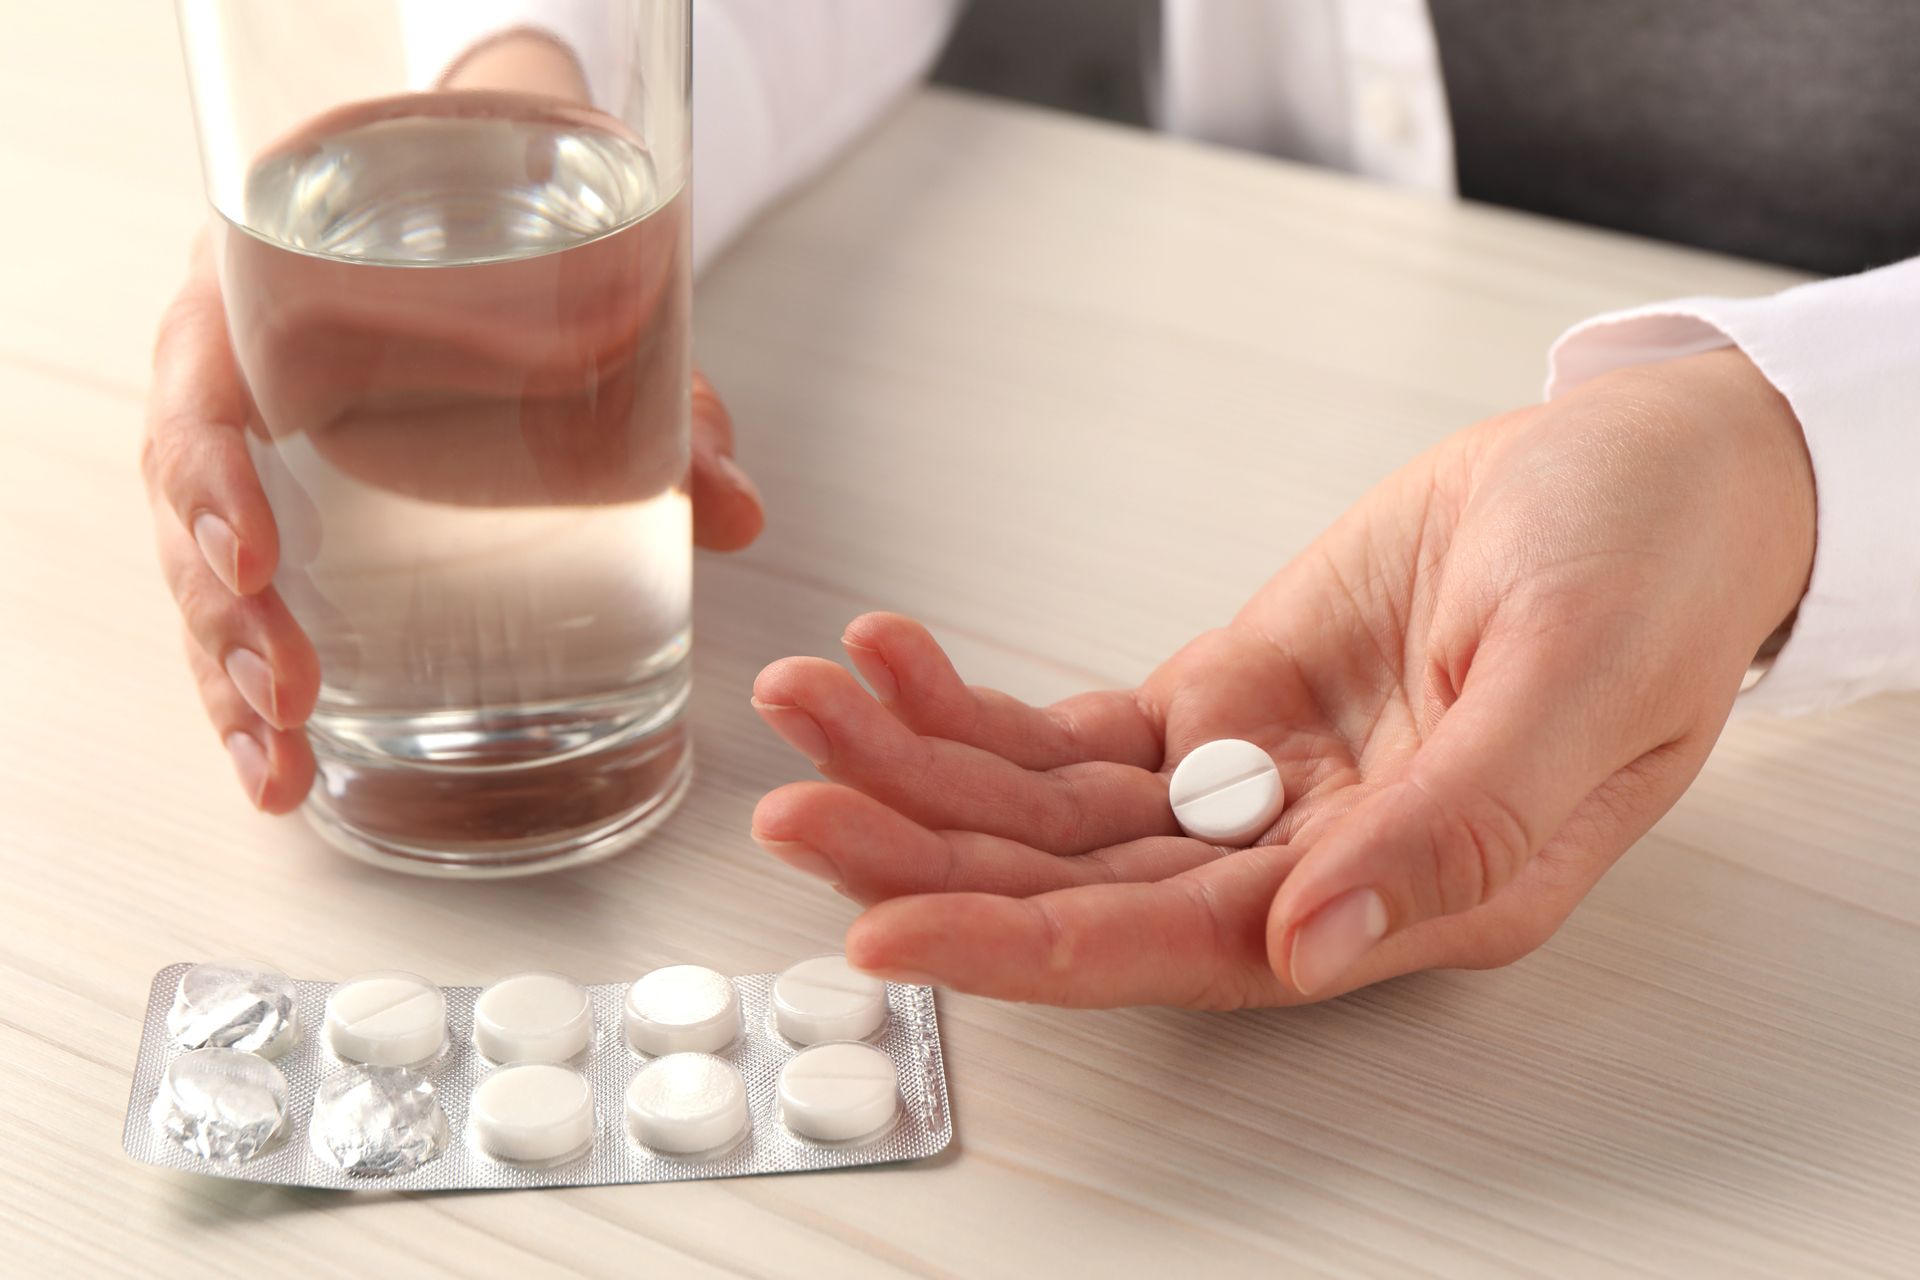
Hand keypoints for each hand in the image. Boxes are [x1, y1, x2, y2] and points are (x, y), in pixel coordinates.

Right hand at [140, 242, 763, 811]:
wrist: (476, 223)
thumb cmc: (503, 264)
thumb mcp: (589, 316)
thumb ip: (662, 407)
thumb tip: (738, 514)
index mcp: (268, 297)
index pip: (199, 382)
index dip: (209, 476)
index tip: (251, 558)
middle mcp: (233, 379)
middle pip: (186, 506)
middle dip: (226, 615)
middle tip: (291, 696)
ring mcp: (246, 458)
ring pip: (199, 574)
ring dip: (227, 677)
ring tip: (278, 765)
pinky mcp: (277, 522)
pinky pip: (239, 605)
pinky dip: (252, 692)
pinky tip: (283, 772)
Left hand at [749, 350, 1813, 1006]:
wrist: (1639, 475)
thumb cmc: (1648, 570)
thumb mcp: (1579, 678)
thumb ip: (1456, 821)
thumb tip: (1314, 943)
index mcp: (1407, 891)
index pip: (1180, 948)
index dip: (1026, 947)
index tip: (889, 932)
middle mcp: (1310, 863)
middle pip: (1080, 888)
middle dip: (928, 858)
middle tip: (797, 815)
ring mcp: (1253, 786)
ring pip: (1052, 813)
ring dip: (922, 773)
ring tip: (811, 707)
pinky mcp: (1218, 707)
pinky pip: (1071, 731)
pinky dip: (974, 705)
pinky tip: (894, 666)